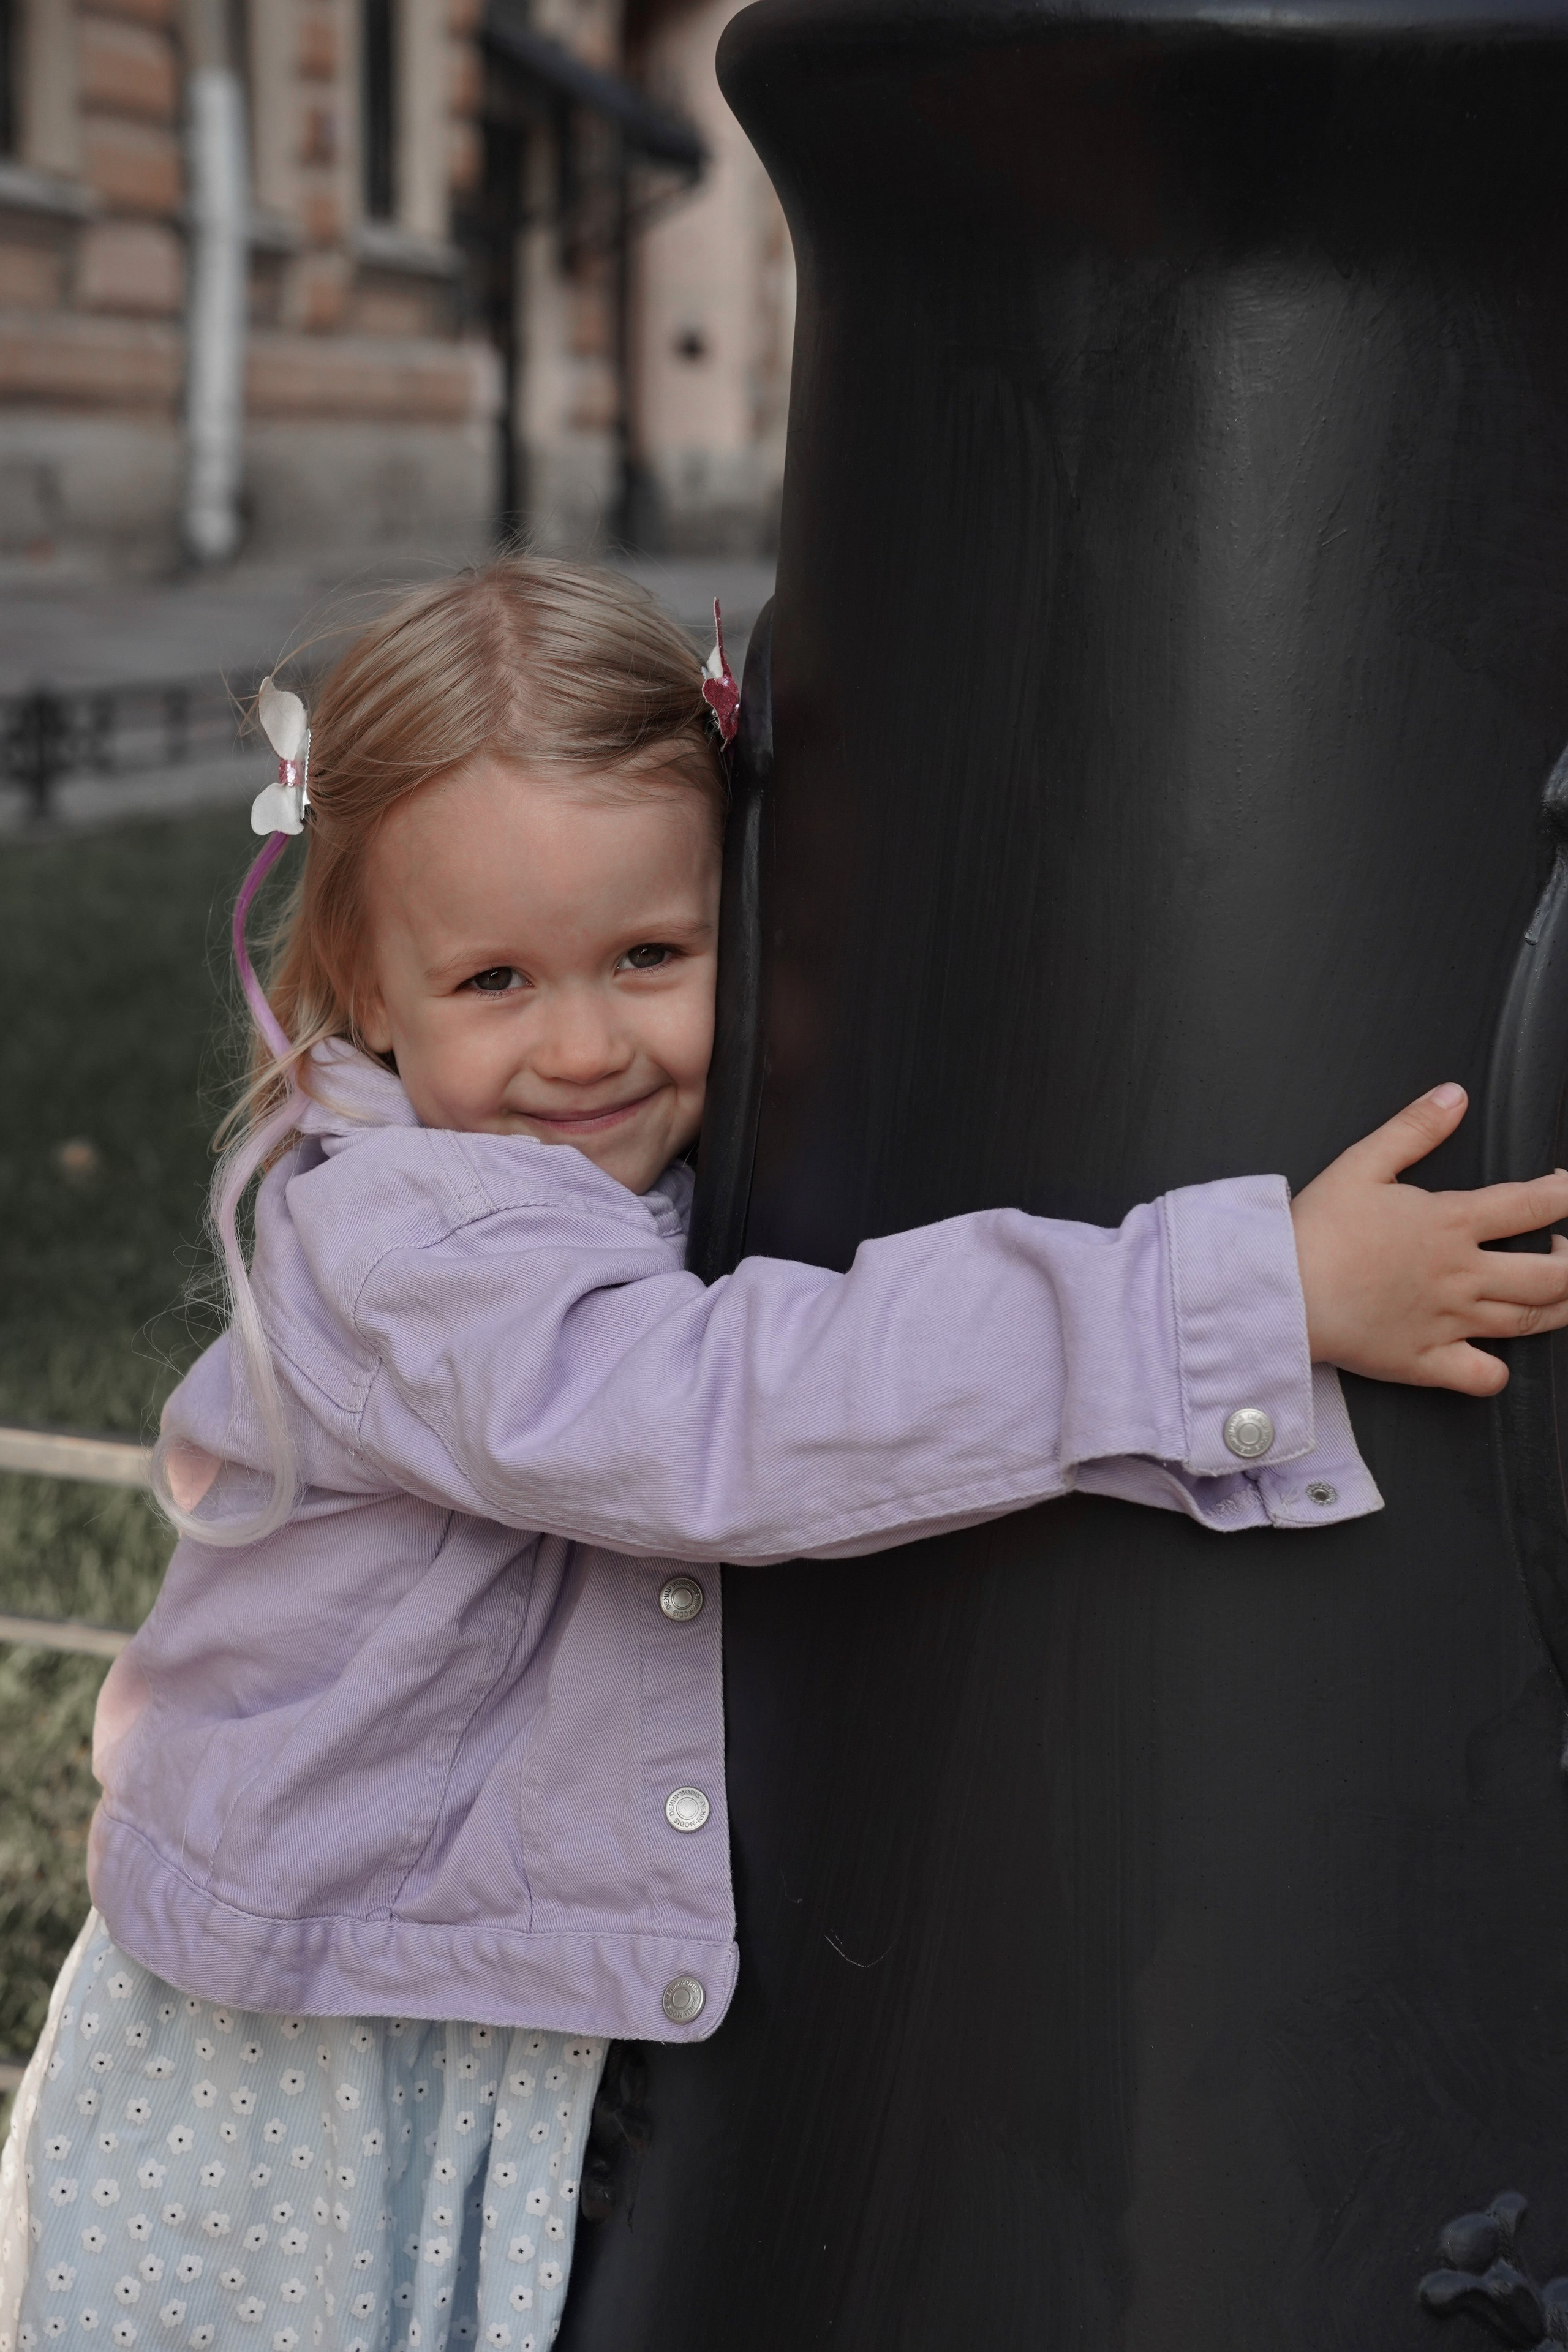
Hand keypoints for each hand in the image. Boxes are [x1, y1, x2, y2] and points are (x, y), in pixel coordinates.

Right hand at [1290, 1084, 1567, 1394]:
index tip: (1566, 1188)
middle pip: (1553, 1274)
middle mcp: (1462, 1275)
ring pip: (1530, 1321)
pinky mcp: (1425, 1360)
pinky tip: (1495, 1360)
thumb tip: (1454, 1097)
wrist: (1281, 1291)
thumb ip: (1414, 1128)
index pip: (1534, 1204)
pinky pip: (1481, 1377)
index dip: (1565, 1193)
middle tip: (1565, 1248)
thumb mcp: (1362, 1163)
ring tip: (1561, 1295)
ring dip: (1559, 1309)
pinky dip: (1497, 1372)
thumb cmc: (1316, 1230)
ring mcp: (1449, 1321)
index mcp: (1450, 1223)